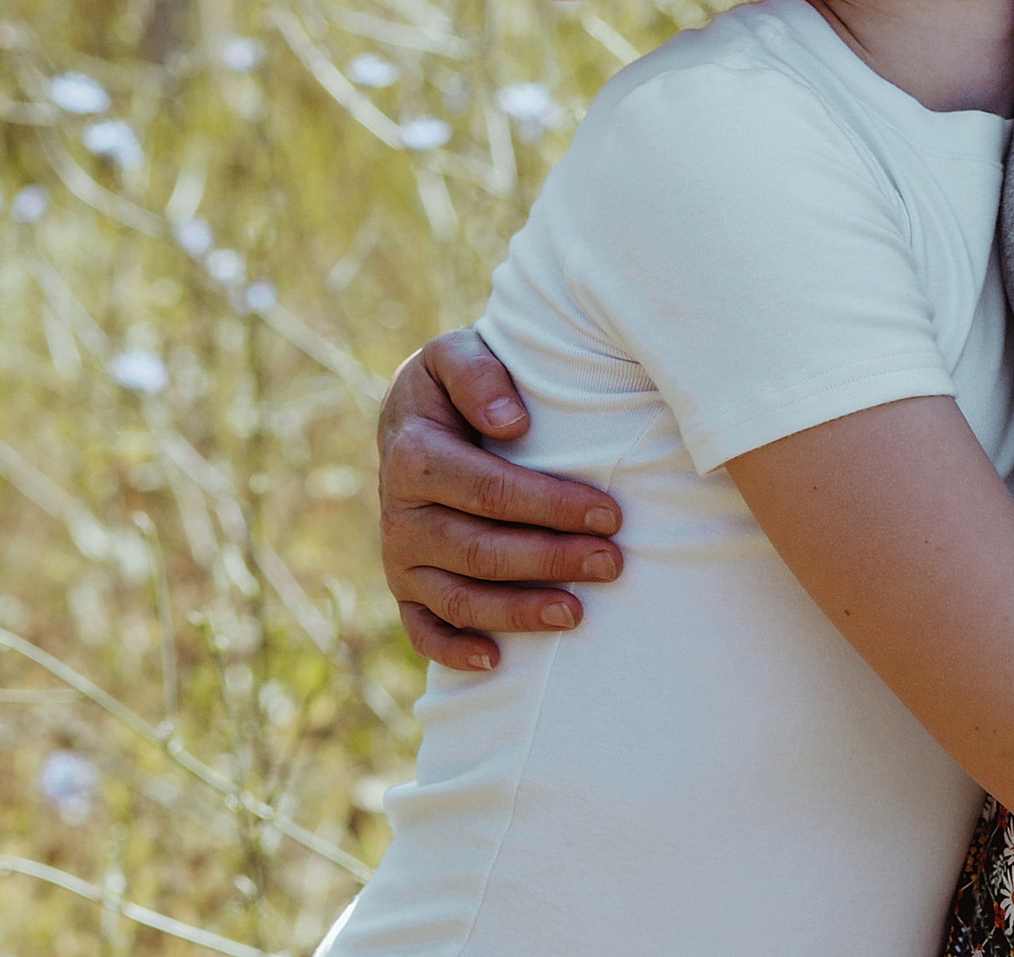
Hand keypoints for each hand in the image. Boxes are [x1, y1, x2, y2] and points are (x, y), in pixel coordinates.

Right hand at [378, 330, 625, 670]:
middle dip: (552, 561)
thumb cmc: (451, 381)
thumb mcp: (456, 353)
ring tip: (578, 614)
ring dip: (519, 612)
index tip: (610, 514)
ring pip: (459, 599)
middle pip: (481, 551)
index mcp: (415, 456)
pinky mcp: (403, 586)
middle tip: (613, 563)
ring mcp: (399, 557)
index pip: (492, 491)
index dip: (552, 507)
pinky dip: (454, 651)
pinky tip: (498, 660)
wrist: (410, 412)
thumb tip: (513, 423)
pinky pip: (423, 629)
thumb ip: (480, 375)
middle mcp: (400, 514)